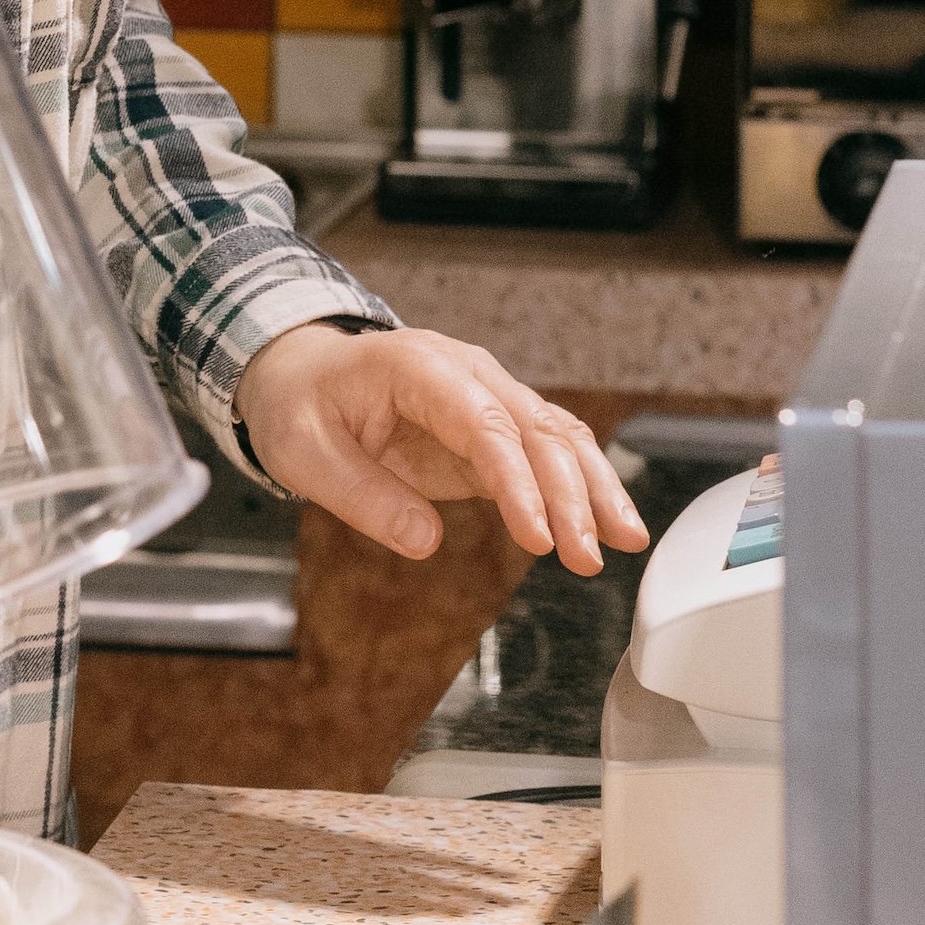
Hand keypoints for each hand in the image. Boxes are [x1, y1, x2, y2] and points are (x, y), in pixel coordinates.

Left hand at [231, 323, 647, 575]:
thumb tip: (425, 540)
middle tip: (589, 556)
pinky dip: (581, 486)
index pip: (483, 423)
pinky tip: (608, 525)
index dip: (517, 481)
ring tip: (625, 542)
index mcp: (416, 367)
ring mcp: (484, 397)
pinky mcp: (491, 429)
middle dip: (571, 493)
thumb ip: (361, 494)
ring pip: (556, 435)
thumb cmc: (300, 403)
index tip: (538, 537)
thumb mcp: (302, 451)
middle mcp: (464, 373)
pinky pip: (546, 453)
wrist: (301, 371)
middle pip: (534, 428)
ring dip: (593, 488)